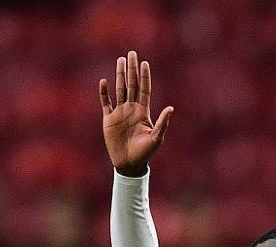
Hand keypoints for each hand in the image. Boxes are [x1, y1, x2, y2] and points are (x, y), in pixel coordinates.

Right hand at [99, 51, 173, 176]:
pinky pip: (105, 103)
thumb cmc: (145, 153)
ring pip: (120, 89)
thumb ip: (162, 123)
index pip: (144, 89)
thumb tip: (171, 108)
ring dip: (120, 75)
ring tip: (120, 61)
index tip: (145, 63)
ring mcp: (120, 113)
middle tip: (132, 53)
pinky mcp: (108, 120)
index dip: (144, 76)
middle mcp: (132, 109)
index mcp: (143, 112)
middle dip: (132, 69)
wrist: (129, 164)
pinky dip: (104, 93)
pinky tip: (104, 81)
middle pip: (132, 85)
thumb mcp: (156, 138)